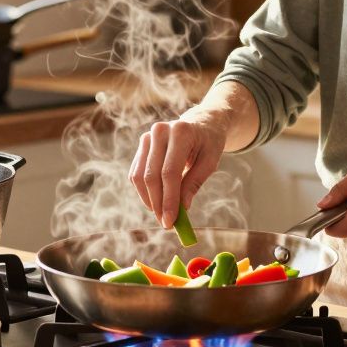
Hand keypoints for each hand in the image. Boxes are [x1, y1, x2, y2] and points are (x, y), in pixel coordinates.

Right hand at [129, 108, 228, 227]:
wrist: (201, 122)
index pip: (169, 172)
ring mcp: (148, 137)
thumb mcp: (210, 162)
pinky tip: (156, 202)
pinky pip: (136, 173)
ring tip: (162, 215)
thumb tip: (181, 209)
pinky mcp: (142, 145)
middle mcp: (160, 131)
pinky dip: (144, 191)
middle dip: (157, 204)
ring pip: (140, 176)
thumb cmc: (209, 143)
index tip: (170, 222)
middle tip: (166, 224)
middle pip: (152, 176)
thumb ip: (194, 183)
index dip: (168, 199)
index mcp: (181, 132)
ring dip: (149, 200)